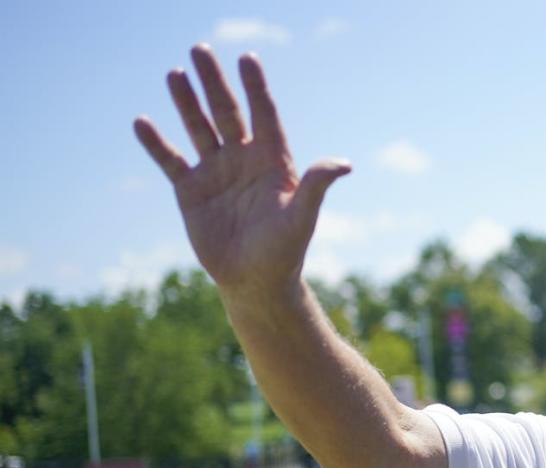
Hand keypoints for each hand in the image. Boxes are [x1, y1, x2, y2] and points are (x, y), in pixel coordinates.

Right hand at [133, 44, 349, 295]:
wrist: (256, 282)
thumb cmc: (284, 251)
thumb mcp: (301, 217)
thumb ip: (317, 186)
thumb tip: (345, 164)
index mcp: (273, 161)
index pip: (264, 115)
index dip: (256, 88)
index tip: (247, 58)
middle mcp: (243, 160)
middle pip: (227, 113)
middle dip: (214, 83)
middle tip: (199, 48)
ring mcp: (216, 173)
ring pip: (199, 129)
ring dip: (186, 102)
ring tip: (174, 73)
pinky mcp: (191, 191)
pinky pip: (171, 161)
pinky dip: (156, 143)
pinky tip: (142, 122)